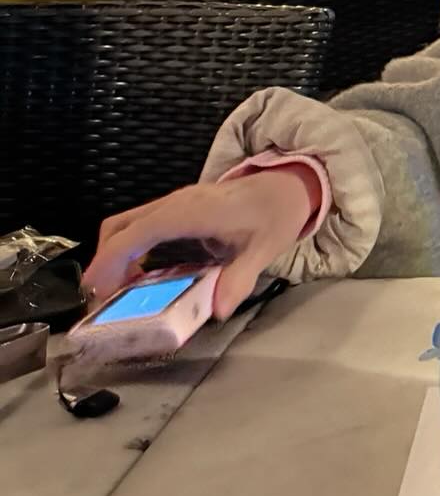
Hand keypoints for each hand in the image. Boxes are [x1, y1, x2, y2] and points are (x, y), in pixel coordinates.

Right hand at [83, 169, 315, 321]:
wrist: (287, 184)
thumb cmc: (275, 212)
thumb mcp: (264, 248)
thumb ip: (240, 278)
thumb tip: (218, 310)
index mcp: (193, 212)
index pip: (141, 231)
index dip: (113, 258)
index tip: (95, 287)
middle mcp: (177, 203)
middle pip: (122, 225)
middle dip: (105, 261)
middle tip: (103, 299)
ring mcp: (176, 203)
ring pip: (127, 224)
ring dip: (115, 255)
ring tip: (118, 293)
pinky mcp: (178, 208)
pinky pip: (141, 225)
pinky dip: (129, 249)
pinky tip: (139, 275)